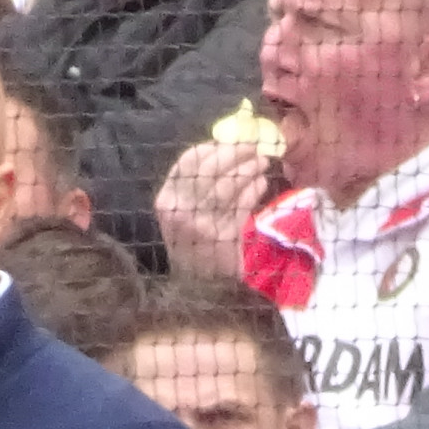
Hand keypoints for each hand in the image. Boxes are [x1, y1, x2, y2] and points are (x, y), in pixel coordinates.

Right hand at [156, 137, 278, 280]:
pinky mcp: (222, 237)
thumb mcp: (183, 212)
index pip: (189, 161)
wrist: (199, 288)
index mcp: (165, 199)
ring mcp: (200, 225)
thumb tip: (227, 145)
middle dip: (237, 152)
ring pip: (228, 184)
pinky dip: (254, 190)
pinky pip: (242, 205)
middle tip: (256, 146)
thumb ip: (195, 184)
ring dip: (249, 168)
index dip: (214, 147)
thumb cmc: (194, 243)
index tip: (233, 141)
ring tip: (262, 163)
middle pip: (211, 168)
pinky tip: (261, 184)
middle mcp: (179, 210)